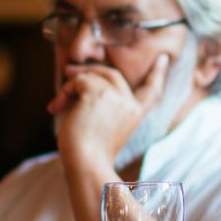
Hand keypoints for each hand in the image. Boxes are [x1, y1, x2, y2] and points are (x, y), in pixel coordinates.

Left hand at [48, 54, 169, 168]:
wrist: (86, 162)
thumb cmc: (89, 152)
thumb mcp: (105, 128)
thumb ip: (105, 106)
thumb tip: (81, 76)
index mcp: (135, 114)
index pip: (152, 90)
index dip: (158, 73)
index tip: (163, 58)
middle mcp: (129, 102)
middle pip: (113, 75)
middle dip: (92, 71)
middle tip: (69, 71)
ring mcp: (115, 96)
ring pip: (91, 76)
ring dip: (71, 88)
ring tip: (58, 105)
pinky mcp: (97, 92)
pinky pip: (78, 81)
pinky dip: (65, 92)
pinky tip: (57, 107)